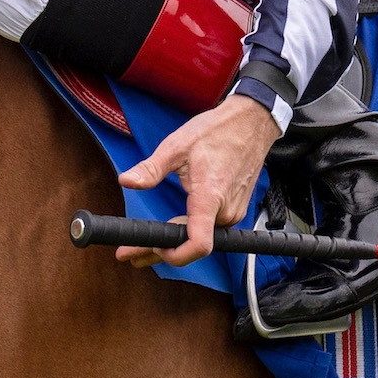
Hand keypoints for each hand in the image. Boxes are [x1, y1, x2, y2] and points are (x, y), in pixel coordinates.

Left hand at [116, 93, 280, 267]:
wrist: (251, 123)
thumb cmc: (216, 131)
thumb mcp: (176, 146)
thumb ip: (151, 169)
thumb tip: (127, 181)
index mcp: (210, 197)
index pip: (197, 244)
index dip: (172, 255)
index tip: (149, 251)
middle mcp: (225, 211)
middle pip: (192, 245)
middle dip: (160, 251)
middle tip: (129, 254)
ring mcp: (233, 212)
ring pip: (200, 237)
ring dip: (175, 243)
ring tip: (147, 246)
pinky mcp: (234, 209)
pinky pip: (209, 228)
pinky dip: (189, 231)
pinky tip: (173, 230)